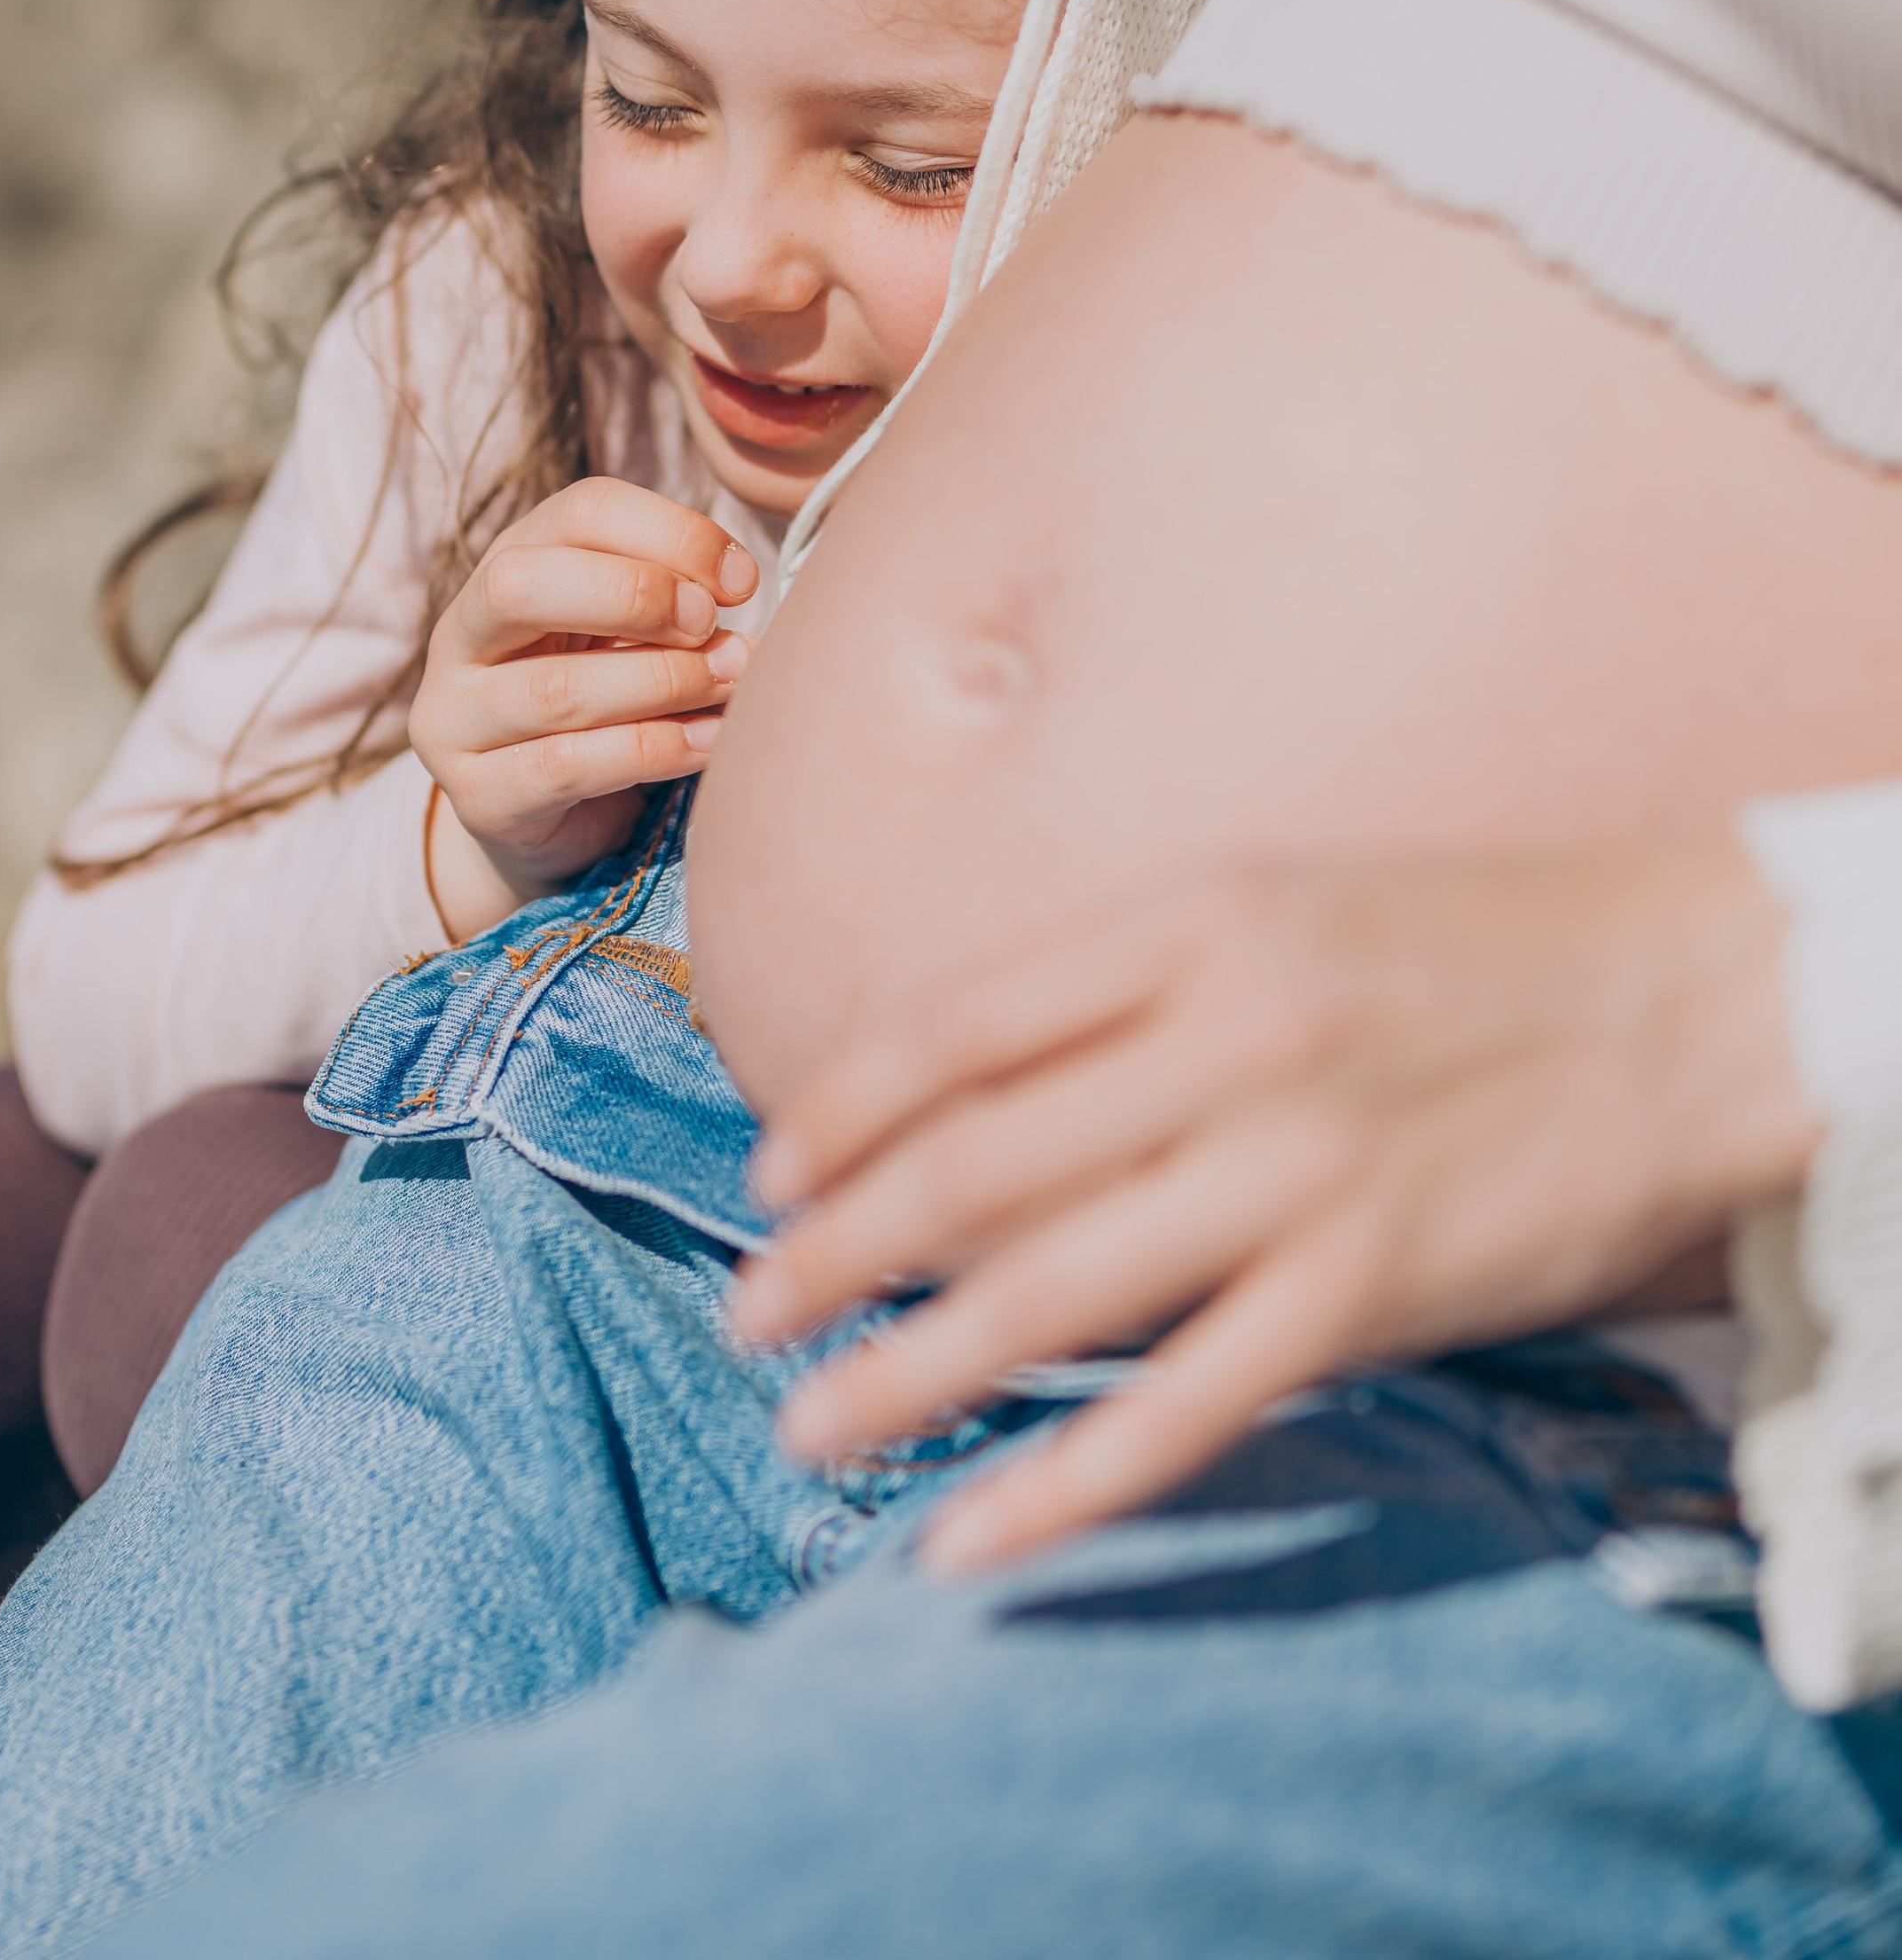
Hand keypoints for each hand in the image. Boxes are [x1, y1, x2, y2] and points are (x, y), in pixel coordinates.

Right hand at [410, 478, 756, 941]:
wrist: (546, 816)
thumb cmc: (606, 702)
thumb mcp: (634, 635)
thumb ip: (678, 609)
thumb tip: (739, 607)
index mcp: (510, 564)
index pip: (579, 513)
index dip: (670, 533)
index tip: (741, 580)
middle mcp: (462, 634)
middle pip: (521, 583)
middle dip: (635, 596)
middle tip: (711, 625)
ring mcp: (456, 720)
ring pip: (555, 689)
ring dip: (661, 683)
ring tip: (729, 687)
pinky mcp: (478, 796)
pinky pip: (566, 767)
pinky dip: (652, 750)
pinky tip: (708, 744)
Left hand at [727, 832, 1813, 1571]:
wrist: (1691, 995)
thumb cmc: (1472, 939)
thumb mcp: (1281, 897)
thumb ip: (1132, 975)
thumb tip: (964, 1065)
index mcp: (1192, 924)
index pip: (956, 1021)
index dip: (841, 1105)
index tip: (768, 1172)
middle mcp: (1225, 1043)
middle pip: (970, 1162)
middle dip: (832, 1247)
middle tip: (746, 1312)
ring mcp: (1296, 1174)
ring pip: (1044, 1293)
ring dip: (902, 1367)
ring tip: (809, 1423)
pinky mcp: (1369, 1294)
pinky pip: (1179, 1411)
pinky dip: (1060, 1487)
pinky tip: (966, 1540)